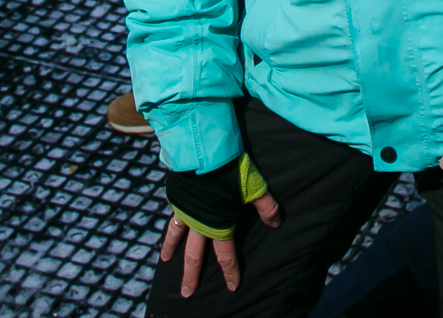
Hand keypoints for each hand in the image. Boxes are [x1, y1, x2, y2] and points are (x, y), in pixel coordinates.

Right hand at [162, 160, 281, 295]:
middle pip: (194, 255)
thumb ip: (266, 207)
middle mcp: (199, 223)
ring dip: (172, 251)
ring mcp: (185, 210)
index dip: (230, 272)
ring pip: (176, 236)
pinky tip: (168, 226)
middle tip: (187, 293)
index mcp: (218, 225)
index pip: (225, 255)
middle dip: (191, 276)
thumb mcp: (255, 187)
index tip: (231, 287)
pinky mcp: (177, 196)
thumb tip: (276, 224)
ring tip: (166, 262)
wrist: (204, 150)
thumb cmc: (232, 169)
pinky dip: (169, 225)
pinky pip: (172, 215)